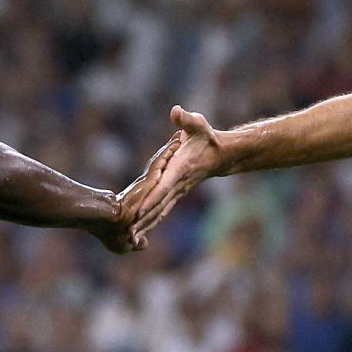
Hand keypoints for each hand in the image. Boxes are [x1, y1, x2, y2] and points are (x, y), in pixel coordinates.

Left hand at [125, 106, 226, 240]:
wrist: (221, 155)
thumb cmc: (207, 137)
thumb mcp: (198, 124)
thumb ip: (186, 119)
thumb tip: (176, 111)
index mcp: (180, 169)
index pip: (164, 186)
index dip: (151, 199)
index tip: (139, 211)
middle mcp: (178, 184)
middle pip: (159, 205)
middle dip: (144, 220)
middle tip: (129, 235)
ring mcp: (177, 191)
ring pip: (160, 211)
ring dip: (146, 225)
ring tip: (131, 240)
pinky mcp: (175, 194)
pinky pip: (162, 210)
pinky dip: (152, 222)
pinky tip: (141, 233)